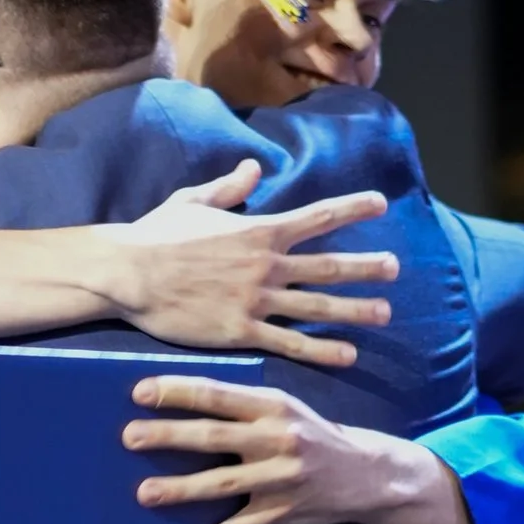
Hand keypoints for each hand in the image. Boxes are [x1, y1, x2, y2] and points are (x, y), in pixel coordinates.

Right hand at [110, 162, 397, 368]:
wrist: (128, 273)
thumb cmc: (156, 234)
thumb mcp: (193, 200)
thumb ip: (230, 187)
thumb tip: (255, 168)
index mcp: (258, 230)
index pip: (317, 216)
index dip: (352, 209)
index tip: (381, 203)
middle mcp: (266, 265)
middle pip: (328, 266)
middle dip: (366, 267)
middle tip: (395, 269)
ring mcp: (256, 300)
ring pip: (317, 307)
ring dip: (354, 310)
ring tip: (384, 314)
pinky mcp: (240, 331)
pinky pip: (290, 343)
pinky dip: (322, 350)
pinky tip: (347, 355)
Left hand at [124, 376, 431, 523]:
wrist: (363, 473)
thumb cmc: (310, 435)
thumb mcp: (283, 409)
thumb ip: (241, 406)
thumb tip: (182, 401)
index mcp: (272, 406)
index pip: (218, 395)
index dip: (179, 392)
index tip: (140, 391)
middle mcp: (276, 439)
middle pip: (213, 437)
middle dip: (169, 436)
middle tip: (129, 436)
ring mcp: (279, 478)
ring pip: (221, 483)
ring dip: (181, 489)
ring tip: (144, 492)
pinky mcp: (281, 512)